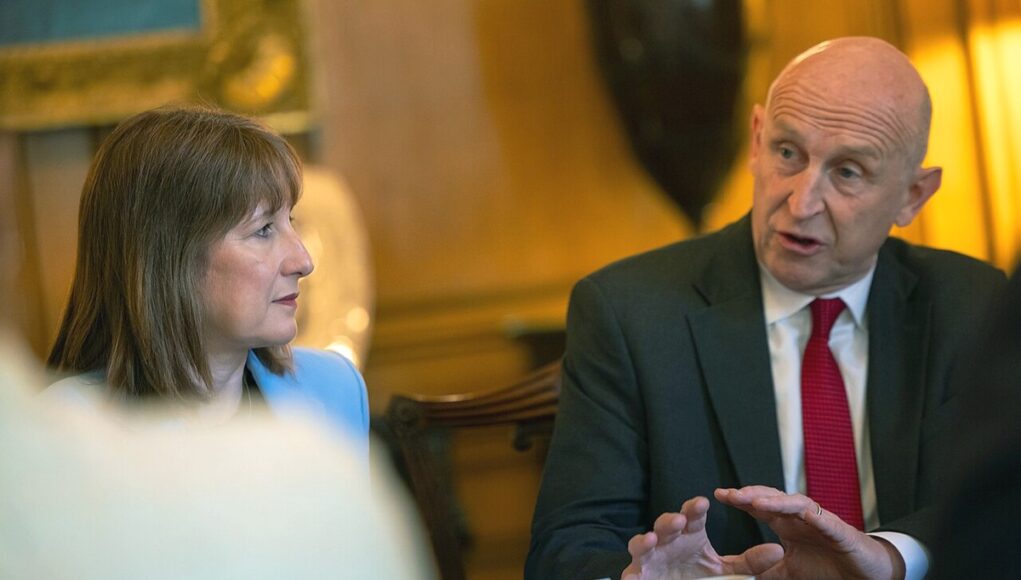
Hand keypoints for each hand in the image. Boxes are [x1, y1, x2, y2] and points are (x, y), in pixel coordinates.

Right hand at [621, 496, 782, 579]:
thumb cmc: (699, 576)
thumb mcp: (728, 571)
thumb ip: (750, 562)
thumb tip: (777, 550)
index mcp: (689, 534)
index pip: (692, 516)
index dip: (694, 509)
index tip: (703, 503)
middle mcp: (667, 542)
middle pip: (665, 525)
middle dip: (670, 521)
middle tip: (680, 521)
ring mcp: (649, 559)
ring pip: (641, 544)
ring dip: (645, 541)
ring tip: (652, 540)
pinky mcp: (638, 576)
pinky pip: (630, 574)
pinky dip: (630, 575)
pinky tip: (634, 577)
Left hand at [714, 486, 905, 579]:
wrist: (864, 573)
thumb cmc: (830, 567)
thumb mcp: (789, 572)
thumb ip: (767, 572)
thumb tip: (742, 577)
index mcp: (787, 524)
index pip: (759, 507)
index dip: (740, 500)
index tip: (718, 495)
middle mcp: (799, 517)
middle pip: (770, 499)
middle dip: (749, 495)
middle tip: (728, 494)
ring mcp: (817, 519)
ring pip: (791, 502)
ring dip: (772, 500)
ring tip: (751, 500)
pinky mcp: (835, 528)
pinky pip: (818, 515)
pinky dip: (804, 511)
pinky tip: (791, 510)